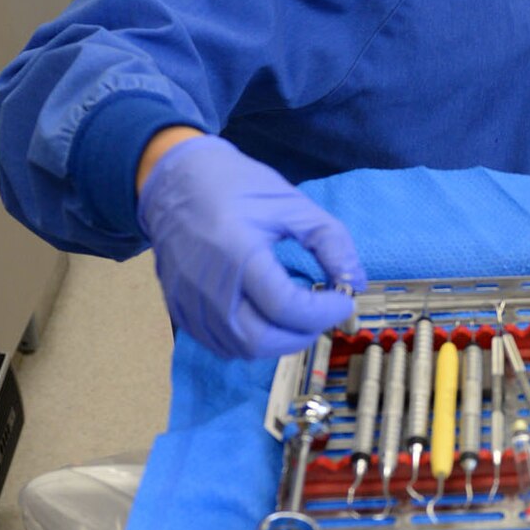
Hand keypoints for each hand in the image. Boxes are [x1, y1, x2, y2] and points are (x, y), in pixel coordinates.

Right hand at [136, 135, 365, 358]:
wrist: (174, 180)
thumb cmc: (234, 186)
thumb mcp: (291, 203)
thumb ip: (330, 241)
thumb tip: (355, 282)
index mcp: (237, 253)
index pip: (285, 306)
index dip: (323, 312)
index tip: (344, 300)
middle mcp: (209, 285)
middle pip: (260, 340)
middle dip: (301, 336)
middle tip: (321, 315)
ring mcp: (189, 300)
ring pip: (240, 349)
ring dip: (277, 341)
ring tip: (296, 316)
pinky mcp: (179, 308)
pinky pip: (218, 344)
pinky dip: (250, 342)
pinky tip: (266, 319)